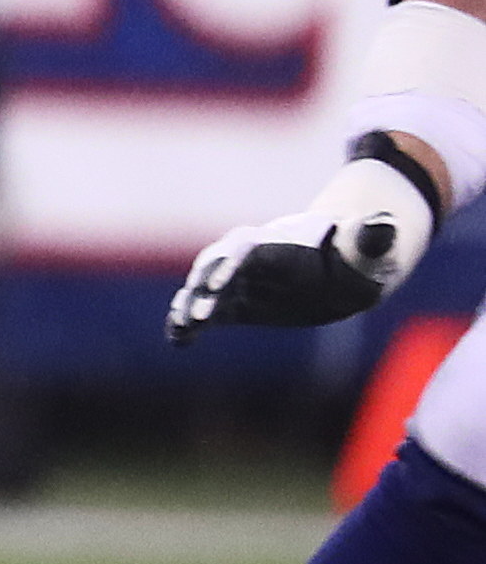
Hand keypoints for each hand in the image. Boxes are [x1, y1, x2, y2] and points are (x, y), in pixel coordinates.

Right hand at [165, 156, 436, 341]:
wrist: (343, 264)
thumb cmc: (358, 254)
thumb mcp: (370, 247)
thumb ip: (373, 236)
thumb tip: (384, 224)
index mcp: (280, 243)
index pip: (247, 249)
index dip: (229, 266)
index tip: (214, 287)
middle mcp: (251, 257)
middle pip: (216, 266)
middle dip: (202, 289)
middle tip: (195, 316)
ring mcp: (241, 280)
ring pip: (205, 288)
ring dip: (190, 306)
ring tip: (180, 329)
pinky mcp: (239, 302)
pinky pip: (209, 311)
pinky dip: (190, 322)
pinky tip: (178, 340)